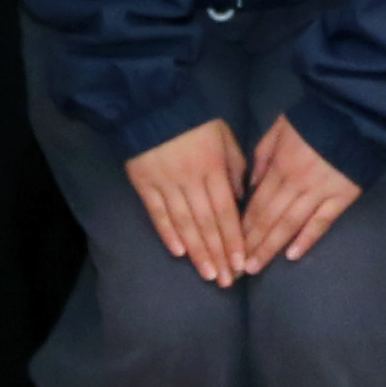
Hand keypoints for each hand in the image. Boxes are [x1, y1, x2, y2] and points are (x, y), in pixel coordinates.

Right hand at [125, 117, 253, 285]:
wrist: (151, 105)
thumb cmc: (194, 121)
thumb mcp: (224, 136)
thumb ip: (235, 166)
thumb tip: (240, 196)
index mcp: (213, 168)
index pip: (226, 211)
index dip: (233, 239)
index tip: (241, 263)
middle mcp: (191, 181)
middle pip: (207, 223)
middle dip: (218, 254)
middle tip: (226, 281)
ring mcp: (166, 185)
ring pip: (184, 224)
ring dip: (197, 251)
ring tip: (207, 274)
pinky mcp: (144, 185)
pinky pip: (157, 214)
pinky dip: (168, 234)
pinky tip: (179, 253)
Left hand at [239, 118, 365, 265]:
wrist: (353, 116)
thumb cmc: (313, 121)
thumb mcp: (279, 129)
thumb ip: (262, 155)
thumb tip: (251, 185)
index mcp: (279, 167)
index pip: (257, 203)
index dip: (242, 225)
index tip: (230, 243)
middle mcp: (295, 184)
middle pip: (269, 218)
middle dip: (251, 243)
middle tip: (236, 267)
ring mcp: (318, 193)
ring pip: (289, 225)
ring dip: (270, 247)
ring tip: (255, 266)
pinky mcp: (340, 198)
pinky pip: (321, 223)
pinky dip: (307, 240)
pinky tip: (292, 256)